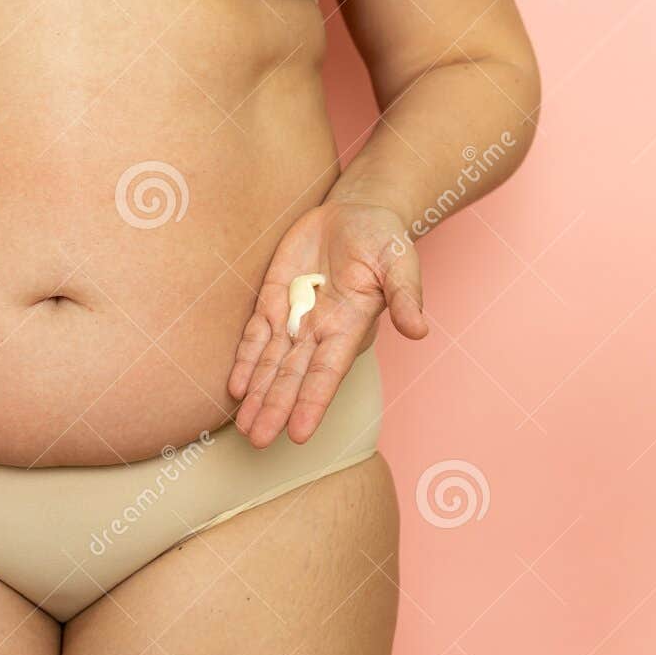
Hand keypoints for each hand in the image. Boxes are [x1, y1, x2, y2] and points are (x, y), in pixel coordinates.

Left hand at [228, 200, 427, 447]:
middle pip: (293, 377)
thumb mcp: (400, 261)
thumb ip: (405, 295)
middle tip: (257, 442)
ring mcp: (295, 318)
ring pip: (271, 364)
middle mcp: (320, 332)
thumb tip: (419, 329)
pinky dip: (245, 361)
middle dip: (275, 408)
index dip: (312, 403)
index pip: (327, 373)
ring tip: (242, 427)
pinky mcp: (273, 300)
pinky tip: (236, 388)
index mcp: (351, 327)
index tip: (298, 435)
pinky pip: (256, 336)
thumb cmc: (384, 238)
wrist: (356, 213)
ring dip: (257, 395)